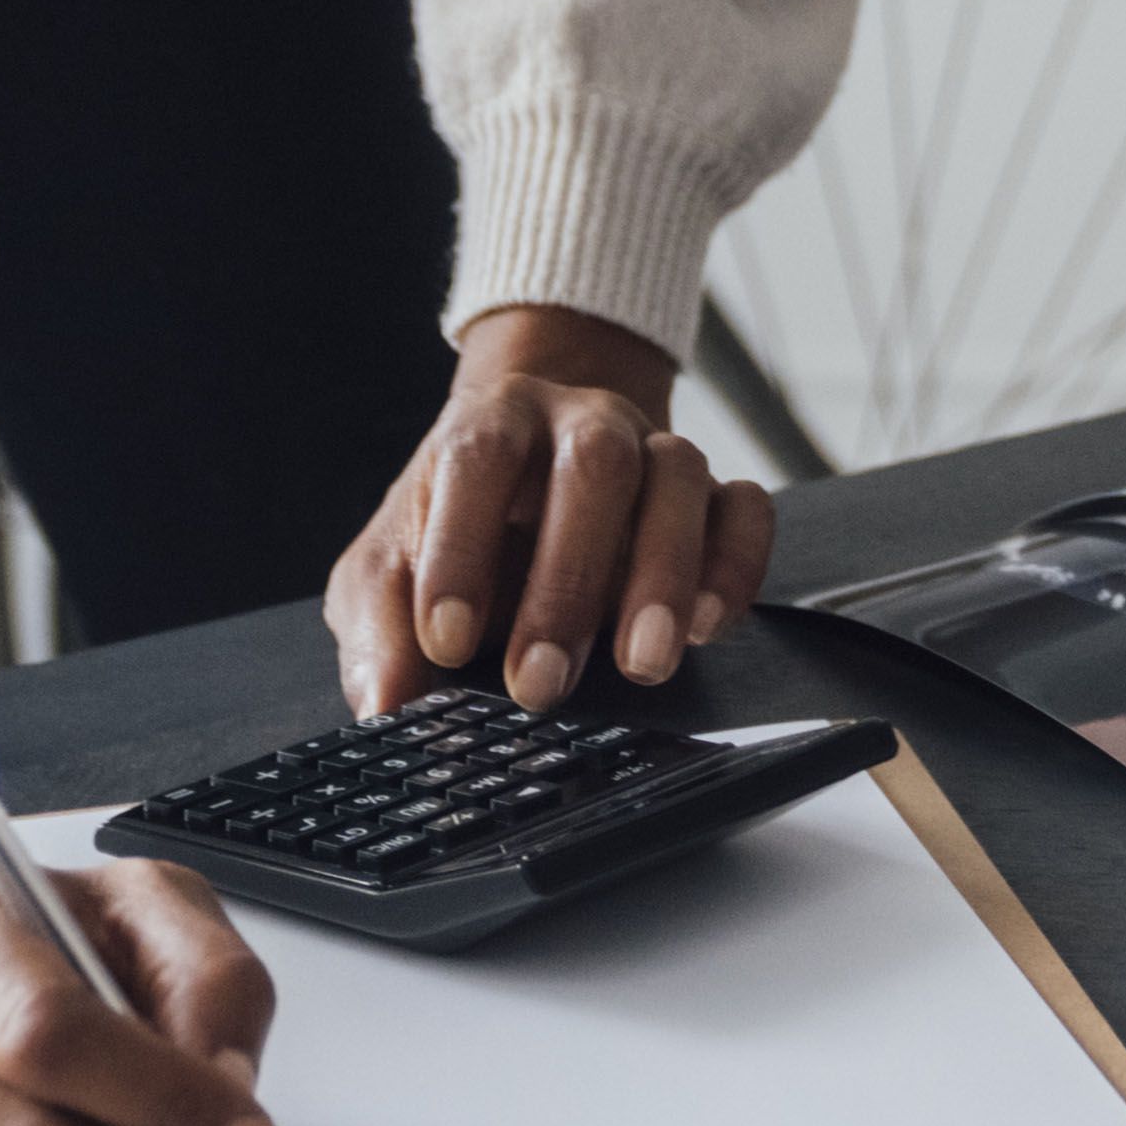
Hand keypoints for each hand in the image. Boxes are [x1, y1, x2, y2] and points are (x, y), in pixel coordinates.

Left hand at [327, 305, 775, 716]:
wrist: (533, 459)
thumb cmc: (454, 523)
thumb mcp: (390, 567)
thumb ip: (379, 626)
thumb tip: (382, 704)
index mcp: (492, 422)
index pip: (477, 459)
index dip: (460, 549)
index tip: (445, 641)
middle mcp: (581, 421)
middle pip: (594, 465)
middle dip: (568, 581)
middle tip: (539, 682)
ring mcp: (655, 449)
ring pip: (679, 478)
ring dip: (664, 575)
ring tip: (641, 664)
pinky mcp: (713, 493)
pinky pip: (747, 509)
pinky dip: (736, 564)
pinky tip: (710, 627)